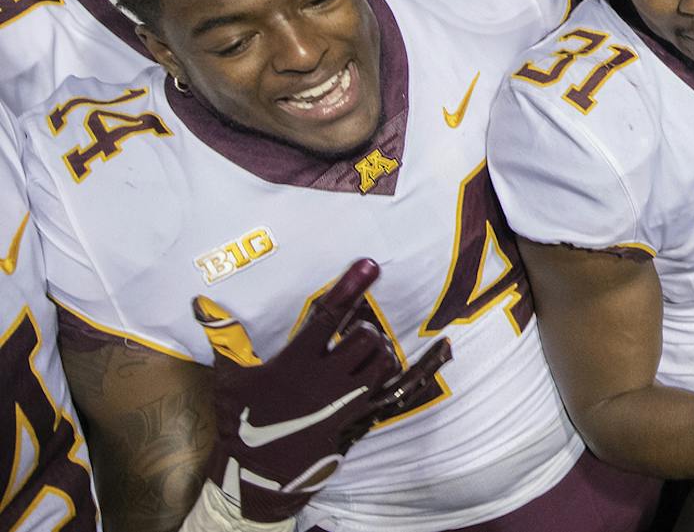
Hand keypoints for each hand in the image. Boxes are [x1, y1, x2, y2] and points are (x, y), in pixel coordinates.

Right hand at [199, 259, 450, 521]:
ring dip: (379, 349)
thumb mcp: (229, 379)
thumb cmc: (241, 421)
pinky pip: (402, 391)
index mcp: (296, 363)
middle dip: (364, 328)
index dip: (349, 289)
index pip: (327, 318)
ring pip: (383, 362)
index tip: (369, 265)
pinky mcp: (362, 417)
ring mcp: (348, 401)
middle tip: (352, 331)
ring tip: (364, 349)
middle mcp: (327, 380)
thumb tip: (200, 301)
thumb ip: (224, 337)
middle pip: (365, 339)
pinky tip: (445, 348)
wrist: (256, 475)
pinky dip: (426, 369)